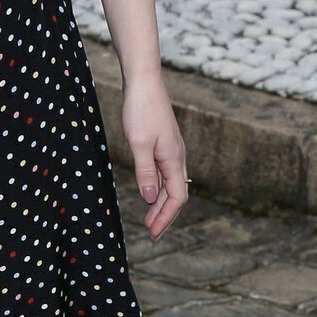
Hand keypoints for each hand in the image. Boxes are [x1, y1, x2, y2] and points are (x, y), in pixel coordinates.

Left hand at [121, 70, 187, 240]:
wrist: (144, 82)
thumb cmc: (141, 110)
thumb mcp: (139, 143)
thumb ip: (145, 172)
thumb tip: (151, 199)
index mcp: (174, 159)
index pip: (176, 197)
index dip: (166, 217)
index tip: (154, 234)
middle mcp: (177, 157)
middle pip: (176, 194)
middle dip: (164, 215)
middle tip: (151, 233)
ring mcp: (172, 151)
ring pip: (171, 184)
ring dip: (161, 203)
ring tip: (148, 220)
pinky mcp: (164, 144)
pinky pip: (165, 173)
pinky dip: (158, 188)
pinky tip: (149, 193)